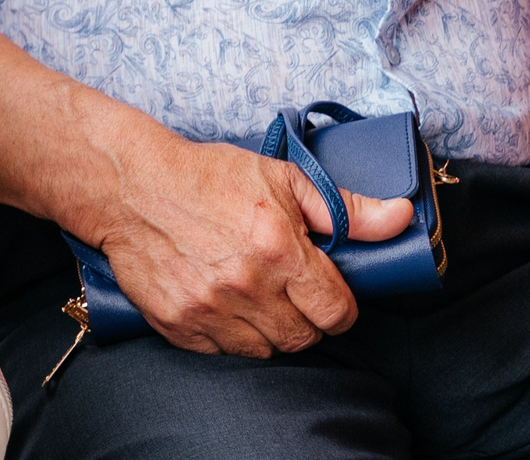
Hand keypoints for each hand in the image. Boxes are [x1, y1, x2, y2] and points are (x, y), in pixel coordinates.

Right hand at [83, 130, 412, 356]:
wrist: (128, 185)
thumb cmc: (206, 176)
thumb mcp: (280, 178)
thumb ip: (345, 208)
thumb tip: (401, 217)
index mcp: (279, 248)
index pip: (337, 312)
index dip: (337, 305)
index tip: (324, 291)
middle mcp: (247, 285)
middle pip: (304, 338)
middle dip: (303, 317)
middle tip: (285, 290)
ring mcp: (210, 309)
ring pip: (266, 351)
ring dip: (267, 329)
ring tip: (252, 295)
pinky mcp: (180, 325)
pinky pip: (224, 352)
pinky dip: (229, 335)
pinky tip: (221, 303)